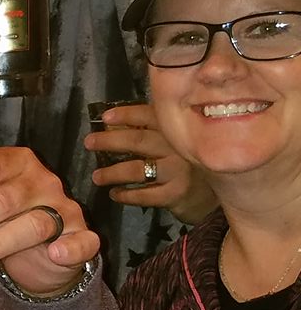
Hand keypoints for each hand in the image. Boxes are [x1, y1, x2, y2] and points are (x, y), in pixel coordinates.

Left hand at [0, 146, 98, 295]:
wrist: (45, 250)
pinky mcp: (83, 237)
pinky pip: (82, 241)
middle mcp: (42, 180)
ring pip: (32, 223)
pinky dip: (71, 247)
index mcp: (15, 162)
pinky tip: (55, 253)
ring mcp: (65, 208)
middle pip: (2, 199)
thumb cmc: (1, 217)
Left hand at [85, 103, 216, 223]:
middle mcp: (177, 148)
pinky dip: (126, 195)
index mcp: (176, 130)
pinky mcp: (176, 194)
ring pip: (137, 169)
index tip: (104, 117)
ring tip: (96, 176)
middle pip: (138, 140)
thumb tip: (114, 124)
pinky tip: (114, 194)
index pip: (149, 115)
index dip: (125, 114)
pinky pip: (145, 195)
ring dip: (112, 172)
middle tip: (90, 143)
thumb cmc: (191, 165)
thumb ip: (154, 132)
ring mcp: (178, 171)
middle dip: (109, 141)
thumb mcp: (177, 142)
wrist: (220, 195)